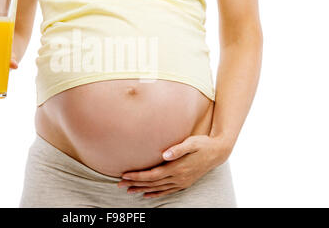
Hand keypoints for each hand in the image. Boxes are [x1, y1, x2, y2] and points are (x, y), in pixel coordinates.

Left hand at [117, 135, 231, 197]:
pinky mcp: (184, 183)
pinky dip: (156, 194)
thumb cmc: (203, 144)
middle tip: (120, 184)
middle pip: (152, 183)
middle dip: (135, 184)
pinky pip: (167, 191)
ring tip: (129, 190)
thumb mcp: (192, 142)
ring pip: (158, 189)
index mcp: (177, 168)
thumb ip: (178, 149)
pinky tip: (147, 195)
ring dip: (142, 190)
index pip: (153, 175)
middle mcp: (179, 178)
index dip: (138, 176)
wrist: (218, 152)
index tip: (125, 175)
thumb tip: (165, 154)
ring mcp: (182, 182)